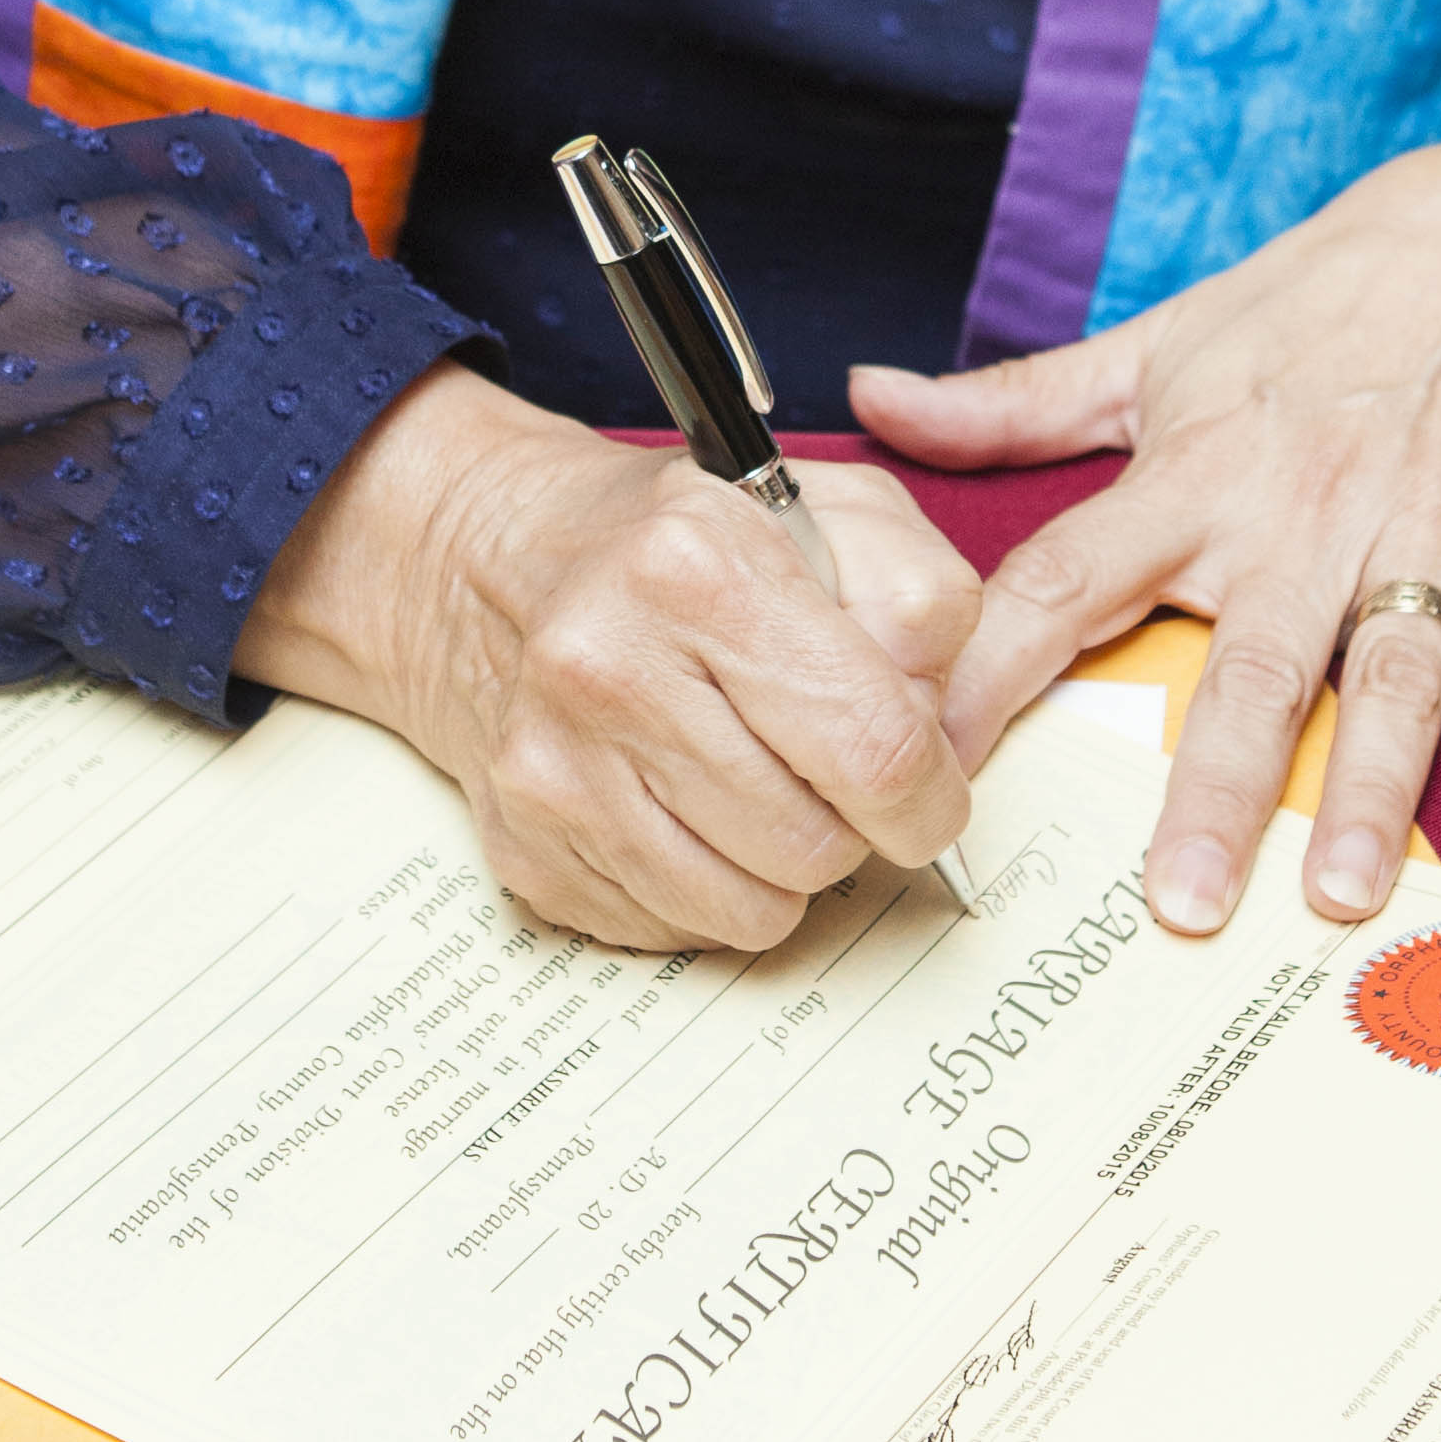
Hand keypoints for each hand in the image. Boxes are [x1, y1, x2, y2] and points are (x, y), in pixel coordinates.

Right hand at [234, 363, 981, 947]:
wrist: (496, 566)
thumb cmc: (690, 544)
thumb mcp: (836, 512)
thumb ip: (928, 607)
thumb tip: (944, 741)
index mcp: (701, 567)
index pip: (877, 750)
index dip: (930, 795)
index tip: (926, 791)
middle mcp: (609, 668)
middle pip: (819, 847)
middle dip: (851, 824)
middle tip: (825, 767)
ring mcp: (555, 769)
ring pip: (754, 910)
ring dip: (783, 865)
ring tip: (755, 780)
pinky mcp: (526, 848)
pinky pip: (679, 929)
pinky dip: (707, 885)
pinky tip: (685, 805)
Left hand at [852, 122, 1440, 942]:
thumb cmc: (1316, 305)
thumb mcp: (1158, 346)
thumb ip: (1016, 401)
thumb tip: (874, 398)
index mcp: (1196, 474)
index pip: (1071, 582)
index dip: (994, 673)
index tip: (935, 766)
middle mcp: (1303, 517)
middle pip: (1252, 667)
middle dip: (1217, 789)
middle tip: (1181, 902)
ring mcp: (1421, 537)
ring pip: (1390, 677)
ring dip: (1368, 786)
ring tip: (1339, 892)